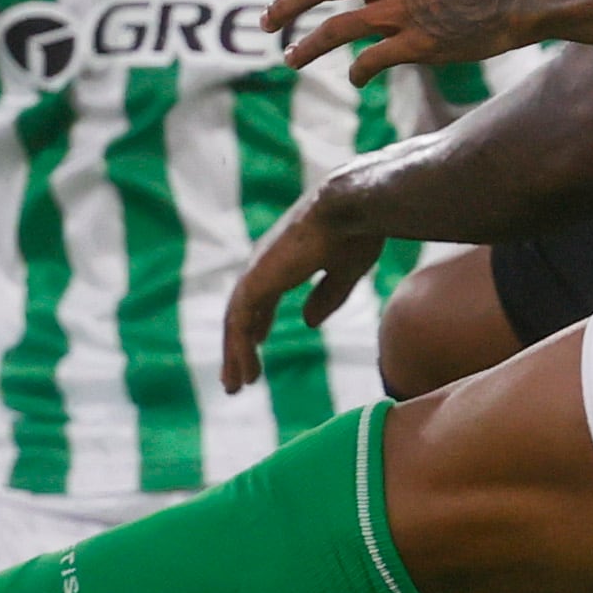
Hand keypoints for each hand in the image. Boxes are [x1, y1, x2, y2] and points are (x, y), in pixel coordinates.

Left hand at [223, 188, 387, 391]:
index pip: (263, 296)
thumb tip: (308, 322)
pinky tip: (244, 372)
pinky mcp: (257, 280)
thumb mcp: (346, 272)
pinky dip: (239, 349)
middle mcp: (265, 264)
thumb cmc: (357, 231)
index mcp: (285, 260)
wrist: (352, 206)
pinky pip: (240, 323)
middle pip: (244, 312)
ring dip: (235, 354)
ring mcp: (258, 271)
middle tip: (238, 376)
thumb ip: (327, 297)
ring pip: (237, 321)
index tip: (258, 341)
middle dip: (240, 344)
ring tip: (236, 386)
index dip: (260, 320)